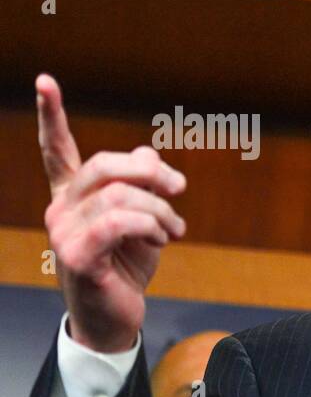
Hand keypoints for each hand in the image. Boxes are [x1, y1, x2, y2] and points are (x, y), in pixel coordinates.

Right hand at [37, 74, 186, 351]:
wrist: (117, 316)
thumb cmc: (127, 265)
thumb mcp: (144, 219)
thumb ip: (143, 184)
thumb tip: (149, 152)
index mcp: (72, 195)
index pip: (58, 150)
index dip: (52, 116)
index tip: (45, 81)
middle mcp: (61, 209)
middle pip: (105, 167)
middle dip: (151, 173)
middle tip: (179, 188)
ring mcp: (64, 233)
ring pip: (122, 197)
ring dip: (161, 212)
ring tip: (174, 230)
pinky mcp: (78, 255)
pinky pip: (120, 223)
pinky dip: (150, 226)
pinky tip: (162, 240)